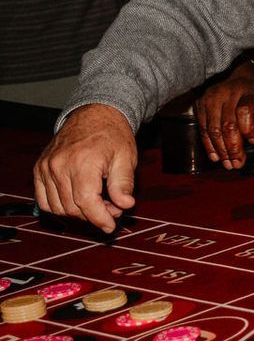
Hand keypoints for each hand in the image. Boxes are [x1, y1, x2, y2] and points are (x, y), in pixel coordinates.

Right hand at [32, 104, 137, 233]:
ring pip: (57, 207)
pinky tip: (77, 201)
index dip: (99, 219)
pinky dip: (59, 206)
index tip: (111, 227)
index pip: (86, 202)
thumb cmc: (112, 135)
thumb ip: (124, 183)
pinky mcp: (39, 169)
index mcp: (83, 162)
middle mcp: (59, 165)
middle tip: (111, 209)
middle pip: (72, 207)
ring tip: (97, 203)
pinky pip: (44, 200)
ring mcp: (46, 168)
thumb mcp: (126, 157)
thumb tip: (125, 205)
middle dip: (93, 215)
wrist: (94, 114)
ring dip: (77, 213)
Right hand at [194, 61, 253, 168]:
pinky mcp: (200, 105)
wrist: (232, 69)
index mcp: (250, 91)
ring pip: (213, 130)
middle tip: (238, 163)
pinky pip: (202, 129)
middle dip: (233, 149)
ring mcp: (211, 99)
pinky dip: (209, 145)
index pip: (245, 111)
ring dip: (221, 151)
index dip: (248, 130)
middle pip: (228, 125)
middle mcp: (228, 94)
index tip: (253, 142)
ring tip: (228, 163)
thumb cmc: (253, 87)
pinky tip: (216, 156)